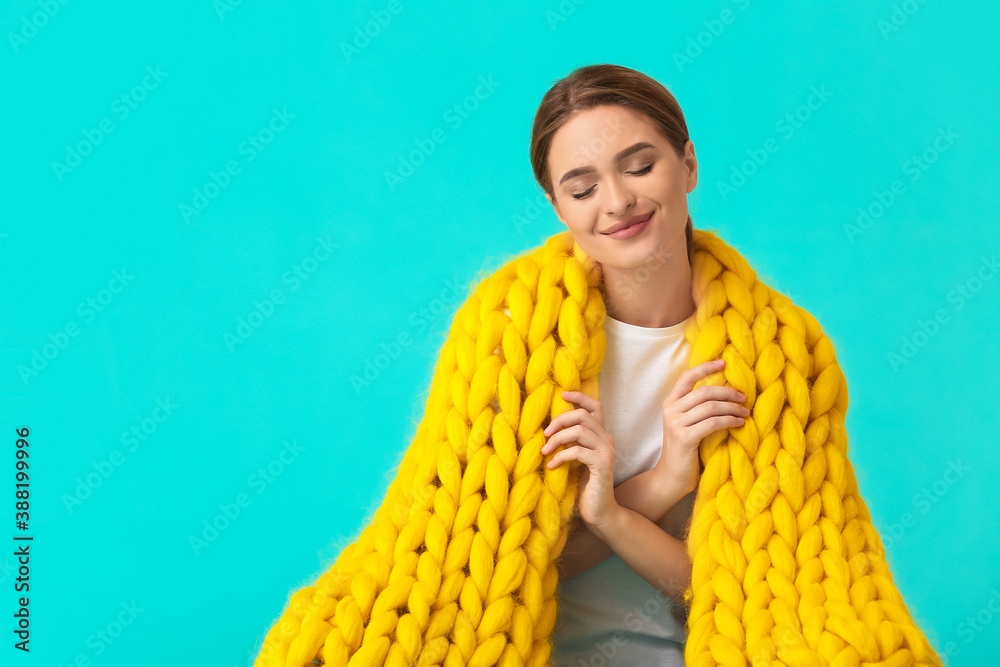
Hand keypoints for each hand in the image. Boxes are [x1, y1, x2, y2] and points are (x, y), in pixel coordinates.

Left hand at [540, 390, 618, 530]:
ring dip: (558, 439)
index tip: (561, 394)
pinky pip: (578, 452)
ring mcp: (607, 452)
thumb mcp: (575, 459)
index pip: (595, 406)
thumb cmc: (583, 486)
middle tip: (544, 434)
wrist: (599, 512)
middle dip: (560, 420)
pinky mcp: (603, 465)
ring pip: (580, 431)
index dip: (579, 397)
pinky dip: (561, 456)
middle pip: (583, 415)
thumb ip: (570, 442)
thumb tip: (547, 428)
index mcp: (601, 436)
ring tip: (544, 450)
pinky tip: (551, 466)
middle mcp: (607, 440)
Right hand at [657, 358, 748, 494]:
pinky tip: (740, 424)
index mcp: (670, 403)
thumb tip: (725, 390)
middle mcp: (671, 410)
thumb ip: (697, 408)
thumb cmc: (684, 450)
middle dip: (728, 392)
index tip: (724, 362)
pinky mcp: (685, 438)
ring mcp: (676, 424)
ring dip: (733, 408)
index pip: (687, 377)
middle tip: (744, 397)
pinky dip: (730, 421)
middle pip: (704, 391)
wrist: (671, 477)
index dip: (706, 367)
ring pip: (711, 406)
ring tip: (746, 412)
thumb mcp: (687, 424)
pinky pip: (713, 423)